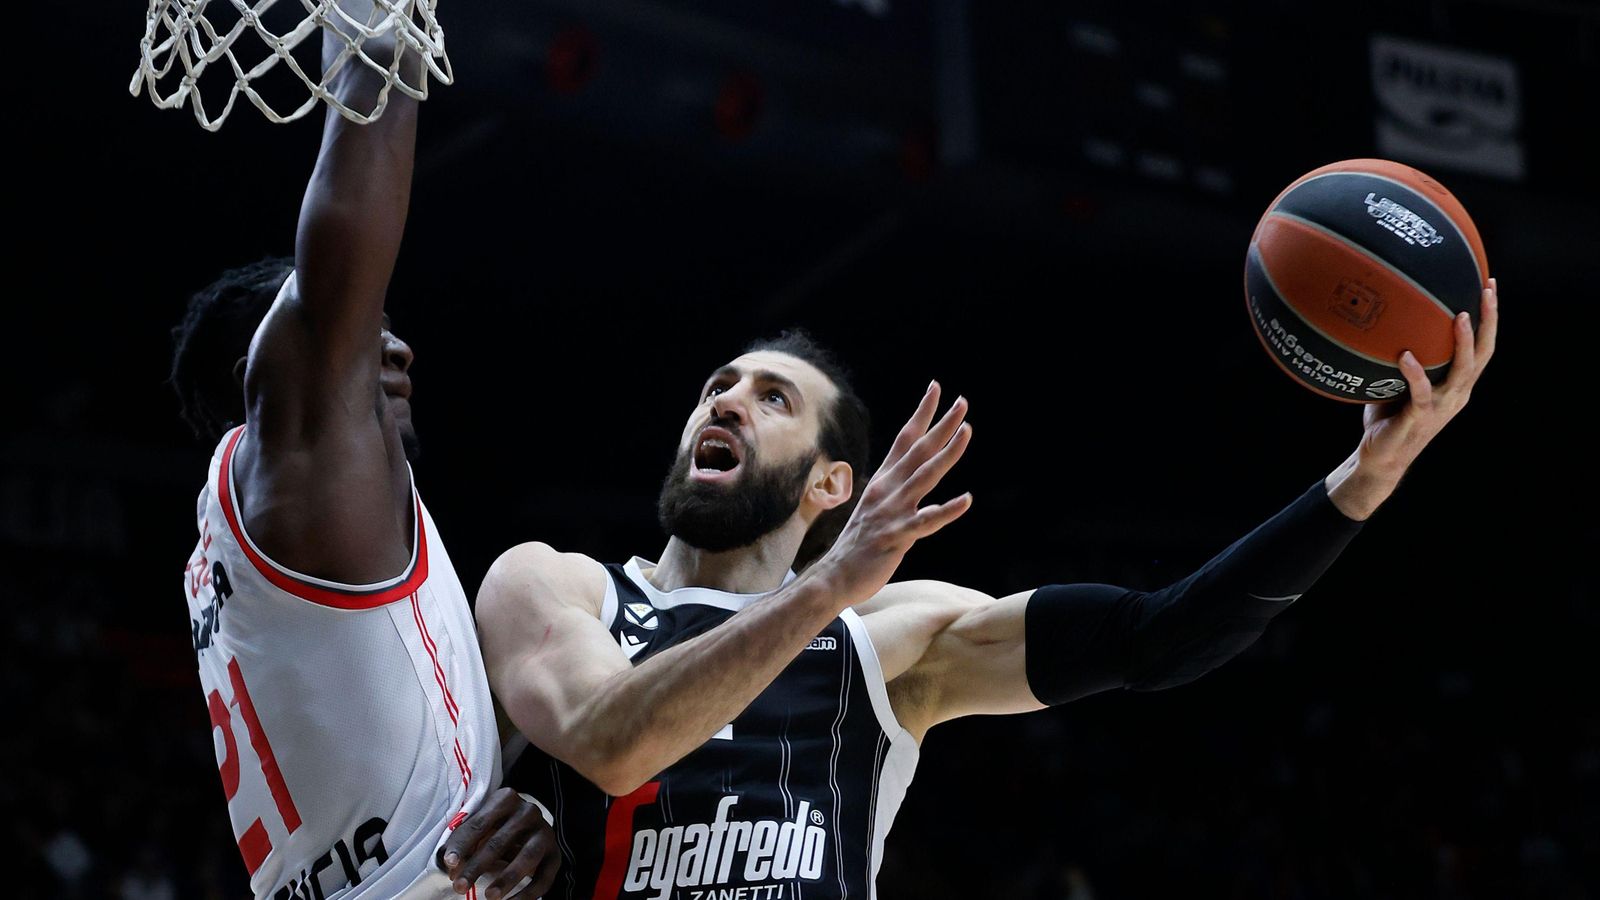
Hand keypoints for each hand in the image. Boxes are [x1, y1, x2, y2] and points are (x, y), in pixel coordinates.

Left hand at [438, 788, 559, 898]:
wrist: (531, 828)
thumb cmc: (497, 827)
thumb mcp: (481, 826)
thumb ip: (463, 842)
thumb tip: (450, 865)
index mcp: (506, 799)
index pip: (479, 823)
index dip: (462, 845)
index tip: (449, 863)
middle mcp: (528, 812)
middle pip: (499, 842)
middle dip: (477, 867)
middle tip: (460, 886)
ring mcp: (545, 832)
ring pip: (527, 857)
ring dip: (507, 879)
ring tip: (490, 896)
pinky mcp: (555, 854)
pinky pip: (544, 877)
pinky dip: (527, 893)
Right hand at [818, 381, 972, 599]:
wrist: (833, 576)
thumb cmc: (859, 545)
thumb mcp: (877, 510)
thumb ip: (896, 494)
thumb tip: (915, 484)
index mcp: (884, 482)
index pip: (905, 439)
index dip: (922, 413)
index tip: (936, 388)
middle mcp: (887, 490)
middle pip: (919, 451)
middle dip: (942, 425)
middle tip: (962, 401)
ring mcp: (891, 512)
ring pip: (924, 477)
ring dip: (947, 454)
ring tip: (967, 432)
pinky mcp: (896, 536)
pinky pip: (926, 522)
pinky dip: (947, 510)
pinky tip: (967, 500)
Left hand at [1363, 279, 1498, 469]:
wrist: (1380, 458)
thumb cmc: (1388, 416)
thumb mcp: (1397, 381)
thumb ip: (1400, 356)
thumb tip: (1382, 319)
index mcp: (1457, 384)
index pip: (1481, 346)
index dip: (1489, 318)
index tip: (1489, 285)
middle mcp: (1457, 394)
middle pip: (1482, 353)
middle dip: (1488, 320)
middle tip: (1487, 290)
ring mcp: (1442, 407)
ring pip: (1461, 371)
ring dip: (1462, 343)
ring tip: (1459, 316)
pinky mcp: (1420, 418)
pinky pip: (1421, 392)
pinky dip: (1414, 373)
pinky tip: (1406, 356)